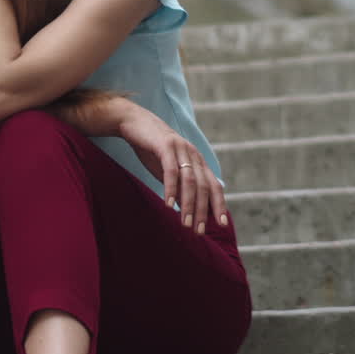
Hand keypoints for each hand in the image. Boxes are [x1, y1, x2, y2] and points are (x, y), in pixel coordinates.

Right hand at [117, 106, 227, 234]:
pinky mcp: (165, 146)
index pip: (214, 186)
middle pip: (204, 187)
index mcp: (197, 161)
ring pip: (190, 181)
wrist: (134, 122)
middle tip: (198, 231)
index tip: (220, 225)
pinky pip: (171, 171)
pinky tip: (169, 204)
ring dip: (188, 204)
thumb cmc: (152, 149)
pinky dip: (172, 188)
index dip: (219, 205)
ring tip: (184, 223)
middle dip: (202, 211)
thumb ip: (181, 184)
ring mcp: (180, 149)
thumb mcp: (169, 169)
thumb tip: (189, 207)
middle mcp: (193, 155)